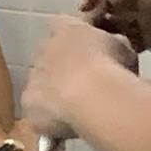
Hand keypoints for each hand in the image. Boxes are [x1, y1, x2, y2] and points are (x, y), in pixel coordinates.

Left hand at [22, 22, 130, 145]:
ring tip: (76, 108)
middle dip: (63, 68)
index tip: (89, 53)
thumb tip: (114, 49)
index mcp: (66, 28)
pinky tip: (64, 124)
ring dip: (54, 92)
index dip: (74, 40)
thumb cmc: (112, 66)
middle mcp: (43, 48)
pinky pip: (37, 109)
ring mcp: (32, 75)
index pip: (64, 26)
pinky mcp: (28, 102)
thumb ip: (113, 45)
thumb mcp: (122, 48)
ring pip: (41, 83)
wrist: (92, 94)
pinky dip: (49, 116)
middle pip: (49, 56)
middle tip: (84, 84)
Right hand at [80, 0, 150, 54]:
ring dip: (102, 32)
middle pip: (108, 0)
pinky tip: (120, 58)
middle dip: (94, 14)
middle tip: (86, 35)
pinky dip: (118, 47)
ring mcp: (147, 18)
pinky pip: (126, 39)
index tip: (85, 7)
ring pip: (113, 20)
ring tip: (97, 48)